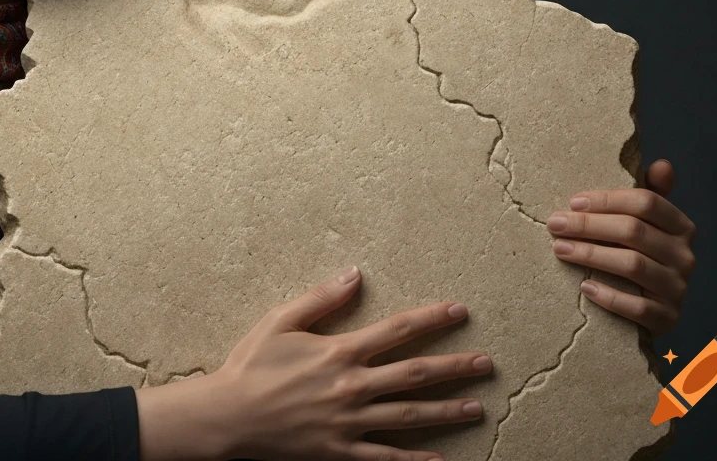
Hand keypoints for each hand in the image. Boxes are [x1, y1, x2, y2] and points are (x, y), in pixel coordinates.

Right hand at [208, 268, 489, 460]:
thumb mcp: (280, 321)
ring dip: (446, 410)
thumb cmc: (251, 364)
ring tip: (477, 407)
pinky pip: (385, 458)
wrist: (228, 416)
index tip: (460, 310)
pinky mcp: (340, 451)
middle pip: (415, 374)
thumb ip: (321, 298)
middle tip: (487, 364)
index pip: (397, 330)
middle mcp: (352, 387)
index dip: (431, 318)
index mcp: (339, 352)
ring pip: (409, 416)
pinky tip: (438, 459)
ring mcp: (349, 422)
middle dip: (455, 367)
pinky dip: (414, 460)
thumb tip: (355, 274)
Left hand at [547, 158, 696, 335]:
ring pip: (632, 265)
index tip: (572, 202)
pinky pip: (638, 308)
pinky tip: (584, 287)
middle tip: (554, 224)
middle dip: (589, 225)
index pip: (646, 202)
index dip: (607, 200)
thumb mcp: (645, 224)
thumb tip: (663, 165)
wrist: (652, 310)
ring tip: (559, 249)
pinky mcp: (668, 318)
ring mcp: (678, 288)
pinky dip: (610, 297)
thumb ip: (650, 195)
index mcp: (680, 226)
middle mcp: (684, 256)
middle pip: (633, 231)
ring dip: (591, 255)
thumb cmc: (639, 255)